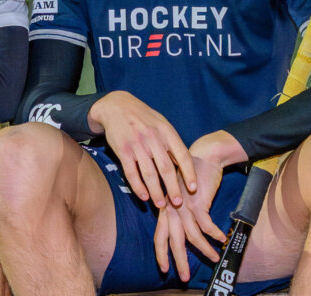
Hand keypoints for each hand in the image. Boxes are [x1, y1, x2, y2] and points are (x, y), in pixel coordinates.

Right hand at [89, 91, 196, 207]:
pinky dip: (138, 187)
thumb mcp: (162, 124)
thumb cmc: (143, 118)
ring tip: (161, 205)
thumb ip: (172, 143)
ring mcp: (137, 145)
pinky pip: (131, 172)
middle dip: (173, 189)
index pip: (183, 156)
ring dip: (156, 192)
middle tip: (178, 204)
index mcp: (166, 132)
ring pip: (149, 174)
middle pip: (166, 169)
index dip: (189, 174)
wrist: (116, 106)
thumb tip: (184, 166)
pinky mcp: (122, 150)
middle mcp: (153, 138)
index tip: (193, 189)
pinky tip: (144, 196)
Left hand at [153, 131, 245, 279]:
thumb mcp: (182, 198)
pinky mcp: (198, 202)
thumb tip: (185, 236)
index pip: (159, 236)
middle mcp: (171, 210)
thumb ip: (180, 215)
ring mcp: (184, 206)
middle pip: (173, 241)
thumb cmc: (193, 179)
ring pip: (192, 237)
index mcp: (165, 209)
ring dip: (204, 250)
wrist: (203, 157)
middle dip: (179, 261)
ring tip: (214, 258)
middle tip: (183, 277)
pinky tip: (222, 239)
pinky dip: (215, 235)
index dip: (161, 253)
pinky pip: (207, 226)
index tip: (165, 269)